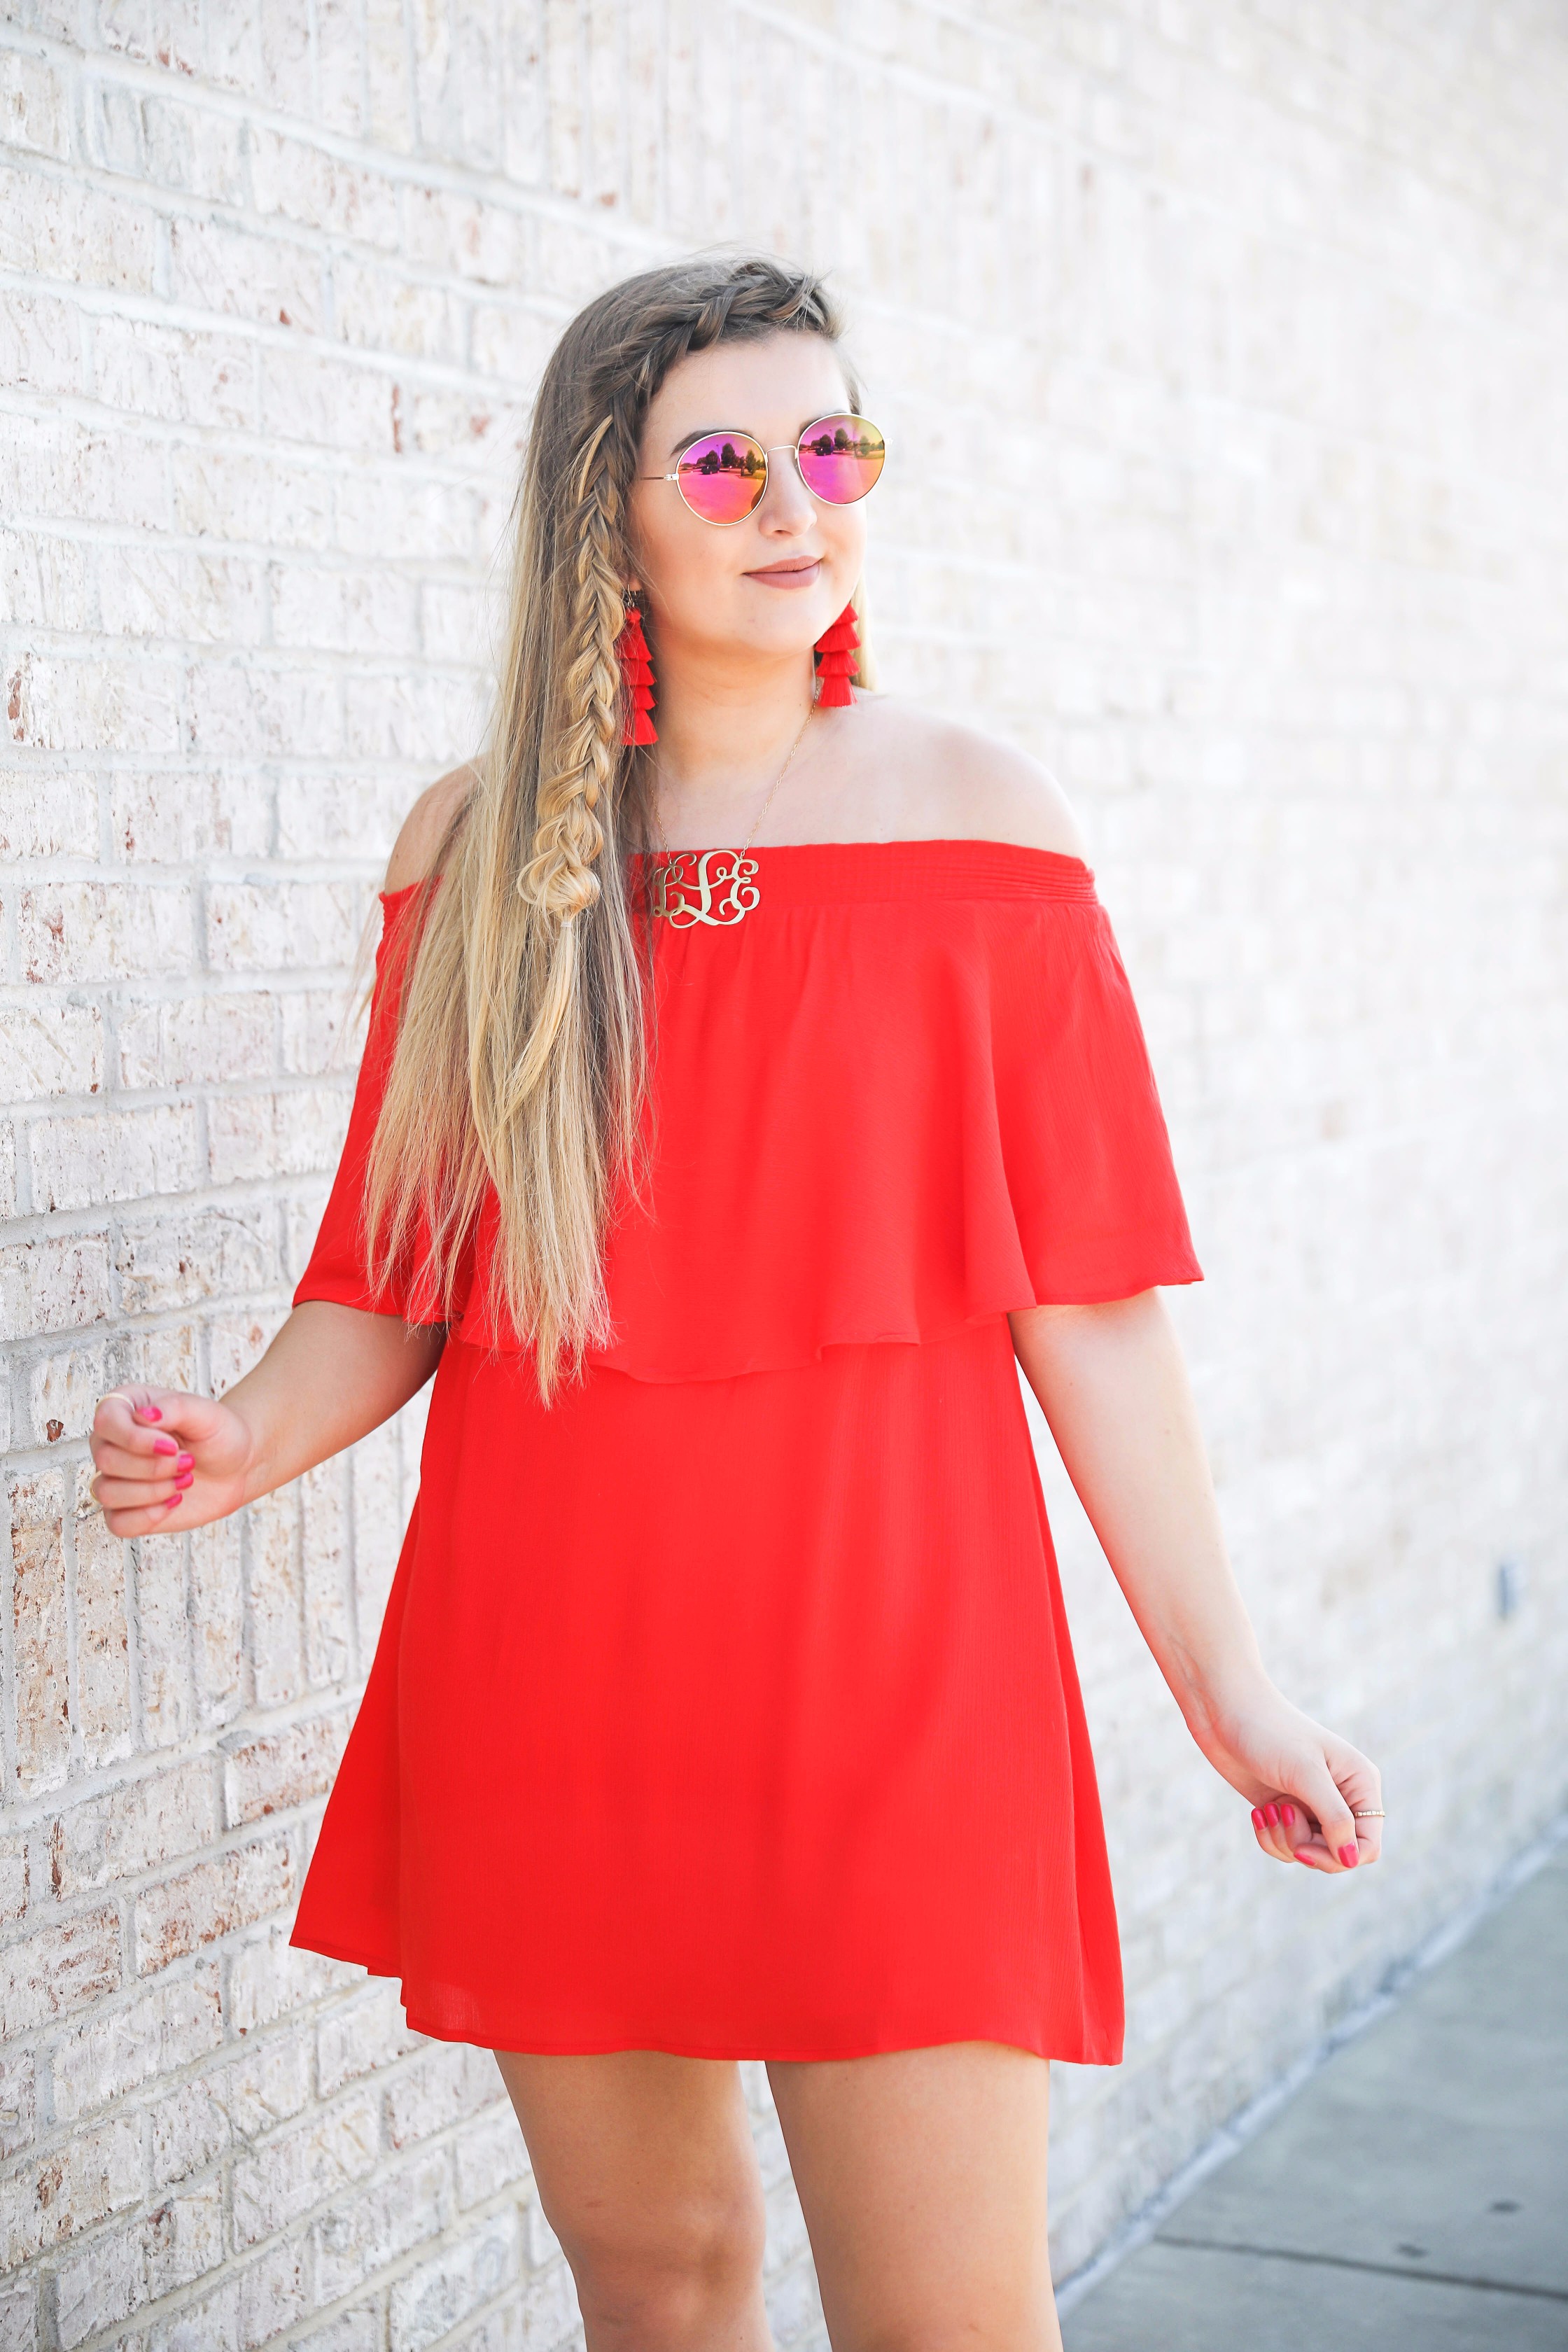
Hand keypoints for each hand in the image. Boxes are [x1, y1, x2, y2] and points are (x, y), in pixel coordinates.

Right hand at [87, 1384, 255, 1535]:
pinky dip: (147, 1516)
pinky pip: (116, 1523)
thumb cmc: (218, 1434)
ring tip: (184, 1480)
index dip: (135, 1439)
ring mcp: (116, 1477)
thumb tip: (143, 1415)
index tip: (173, 1446)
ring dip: (152, 1491)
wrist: (237, 1467)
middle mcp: (114, 1442)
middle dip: (153, 1467)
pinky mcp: (125, 1509)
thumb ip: (174, 1407)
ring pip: (106, 1492)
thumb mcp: (205, 1412)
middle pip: (105, 1460)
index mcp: (127, 1408)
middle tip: (187, 1462)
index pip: (105, 1421)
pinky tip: (173, 1502)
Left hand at [1193, 1676, 1382, 1875]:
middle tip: (1282, 1814)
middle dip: (1305, 1846)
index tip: (1304, 1848)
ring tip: (1269, 1809)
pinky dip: (1269, 1838)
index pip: (1367, 1845)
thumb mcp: (1305, 1774)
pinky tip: (1258, 1812)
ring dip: (1284, 1840)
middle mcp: (1340, 1798)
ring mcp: (1311, 1805)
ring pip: (1309, 1853)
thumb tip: (1351, 1860)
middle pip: (1337, 1855)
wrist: (1225, 1709)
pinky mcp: (1284, 1809)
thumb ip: (1335, 1818)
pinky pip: (1285, 1847)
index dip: (1339, 1857)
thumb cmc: (1269, 1732)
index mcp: (1360, 1784)